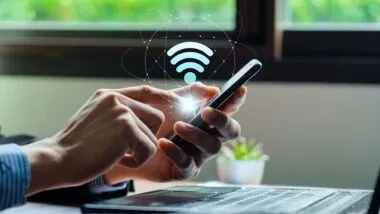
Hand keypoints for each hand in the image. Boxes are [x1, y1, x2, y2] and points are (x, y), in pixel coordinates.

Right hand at [22, 86, 176, 194]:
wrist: (58, 159)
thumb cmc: (77, 146)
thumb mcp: (96, 119)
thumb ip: (118, 113)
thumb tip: (146, 117)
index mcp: (109, 95)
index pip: (145, 91)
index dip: (163, 97)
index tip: (176, 101)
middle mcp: (116, 98)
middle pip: (156, 117)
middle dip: (147, 137)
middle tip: (127, 148)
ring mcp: (121, 111)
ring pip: (153, 135)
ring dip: (140, 151)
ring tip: (118, 155)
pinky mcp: (126, 127)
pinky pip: (149, 148)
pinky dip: (138, 160)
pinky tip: (118, 160)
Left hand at [106, 83, 246, 182]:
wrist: (127, 140)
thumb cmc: (151, 119)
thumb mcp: (168, 101)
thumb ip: (189, 94)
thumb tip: (211, 89)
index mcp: (207, 118)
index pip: (229, 109)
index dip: (236, 100)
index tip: (238, 90)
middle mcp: (208, 136)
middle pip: (231, 131)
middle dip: (222, 120)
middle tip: (205, 111)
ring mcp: (199, 155)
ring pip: (212, 147)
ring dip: (197, 134)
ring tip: (177, 126)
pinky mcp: (185, 171)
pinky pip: (188, 164)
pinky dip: (177, 152)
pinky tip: (163, 142)